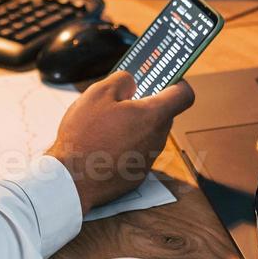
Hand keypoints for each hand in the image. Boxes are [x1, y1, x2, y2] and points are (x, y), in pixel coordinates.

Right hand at [45, 71, 195, 214]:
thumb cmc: (84, 135)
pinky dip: (125, 144)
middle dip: (146, 104)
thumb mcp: (98, 94)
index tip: (162, 79)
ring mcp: (148, 158)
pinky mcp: (137, 174)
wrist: (73, 179)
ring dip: (133, 124)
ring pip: (148, 132)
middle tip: (121, 99)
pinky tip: (102, 144)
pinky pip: (137, 150)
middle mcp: (157, 138)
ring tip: (105, 123)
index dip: (176, 83)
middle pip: (162, 113)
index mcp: (153, 115)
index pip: (184, 95)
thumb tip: (132, 83)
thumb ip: (121, 81)